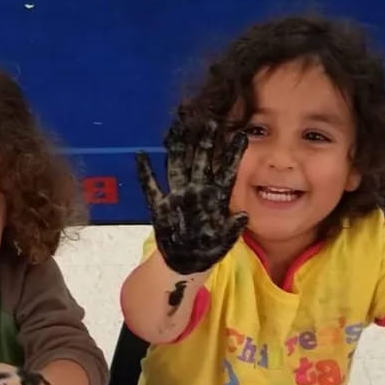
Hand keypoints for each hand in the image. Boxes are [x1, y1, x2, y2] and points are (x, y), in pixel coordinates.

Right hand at [136, 117, 249, 274]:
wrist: (186, 264)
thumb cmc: (209, 251)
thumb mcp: (225, 242)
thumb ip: (232, 229)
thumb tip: (243, 216)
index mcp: (215, 198)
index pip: (226, 171)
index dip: (233, 154)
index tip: (242, 135)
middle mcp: (196, 192)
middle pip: (200, 161)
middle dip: (204, 140)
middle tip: (209, 119)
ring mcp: (177, 197)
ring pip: (177, 166)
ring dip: (176, 147)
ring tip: (177, 126)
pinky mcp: (160, 207)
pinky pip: (150, 187)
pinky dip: (145, 173)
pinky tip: (141, 156)